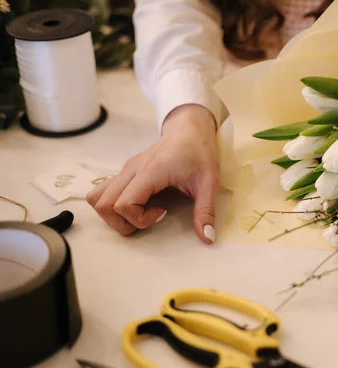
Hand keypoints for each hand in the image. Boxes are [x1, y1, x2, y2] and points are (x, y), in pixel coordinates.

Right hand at [86, 104, 218, 242]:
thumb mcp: (209, 183)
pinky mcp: (125, 171)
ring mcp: (125, 170)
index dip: (139, 219)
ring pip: (97, 197)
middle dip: (122, 222)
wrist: (190, 130)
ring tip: (140, 212)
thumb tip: (207, 237)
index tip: (163, 213)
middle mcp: (131, 170)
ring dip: (113, 214)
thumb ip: (206, 211)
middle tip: (149, 217)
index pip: (123, 204)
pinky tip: (140, 203)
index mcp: (150, 171)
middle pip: (103, 204)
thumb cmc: (200, 153)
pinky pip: (105, 191)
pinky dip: (114, 204)